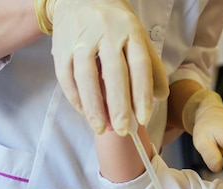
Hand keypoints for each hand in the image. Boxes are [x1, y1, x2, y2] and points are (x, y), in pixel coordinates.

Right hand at [36, 0, 168, 134]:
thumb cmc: (114, 23)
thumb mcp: (137, 37)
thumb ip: (150, 66)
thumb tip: (161, 97)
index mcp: (131, 31)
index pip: (140, 65)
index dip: (142, 94)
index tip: (143, 118)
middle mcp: (107, 33)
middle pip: (114, 73)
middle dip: (118, 105)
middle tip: (122, 130)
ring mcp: (81, 39)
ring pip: (86, 76)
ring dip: (94, 106)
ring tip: (100, 128)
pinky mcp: (61, 46)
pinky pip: (66, 76)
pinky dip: (75, 97)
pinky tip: (84, 112)